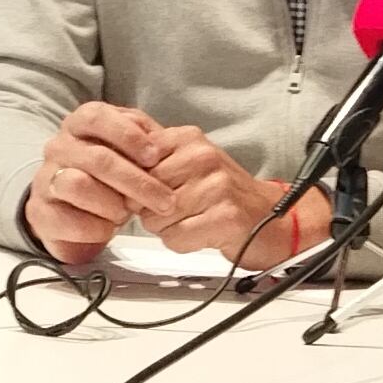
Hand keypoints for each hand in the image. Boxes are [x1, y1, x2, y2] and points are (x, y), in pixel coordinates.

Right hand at [25, 103, 178, 265]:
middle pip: (97, 158)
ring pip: (78, 186)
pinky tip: (108, 228)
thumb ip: (145, 139)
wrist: (73, 212)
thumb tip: (160, 142)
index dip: (128, 135)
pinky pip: (68, 220)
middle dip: (137, 181)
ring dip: (113, 204)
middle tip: (165, 201)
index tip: (155, 156)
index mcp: (78, 124)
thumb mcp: (130, 150)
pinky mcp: (40, 212)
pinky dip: (96, 228)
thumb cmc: (109, 175)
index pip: (97, 117)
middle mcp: (58, 147)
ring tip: (126, 215)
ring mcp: (45, 179)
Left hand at [128, 126, 329, 268]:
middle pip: (143, 194)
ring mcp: (216, 186)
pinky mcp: (225, 216)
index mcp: (188, 138)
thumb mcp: (188, 162)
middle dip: (151, 211)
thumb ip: (153, 158)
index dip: (135, 186)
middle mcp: (202, 156)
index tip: (149, 194)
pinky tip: (202, 233)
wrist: (272, 218)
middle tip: (179, 210)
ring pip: (156, 219)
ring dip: (168, 229)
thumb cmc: (223, 193)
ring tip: (194, 220)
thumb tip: (109, 161)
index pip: (134, 162)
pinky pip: (176, 238)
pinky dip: (183, 243)